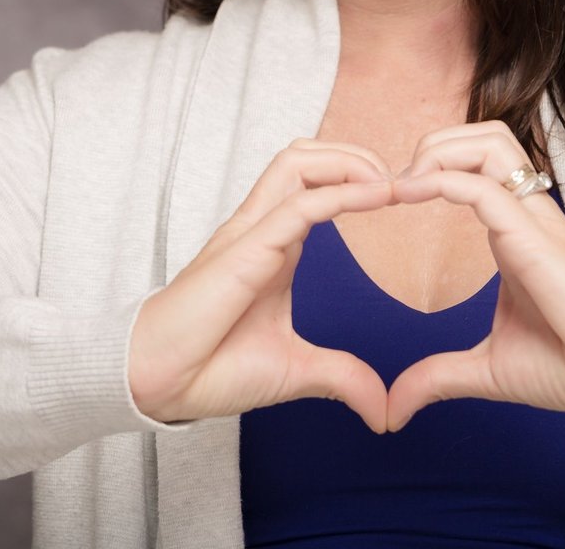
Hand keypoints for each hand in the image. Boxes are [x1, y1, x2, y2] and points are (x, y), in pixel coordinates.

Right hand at [128, 138, 396, 431]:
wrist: (162, 385)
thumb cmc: (213, 368)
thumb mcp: (296, 370)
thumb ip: (343, 378)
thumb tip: (383, 409)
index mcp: (275, 246)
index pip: (314, 183)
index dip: (357, 179)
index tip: (403, 199)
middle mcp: (262, 229)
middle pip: (304, 156)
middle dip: (354, 154)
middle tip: (400, 181)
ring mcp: (250, 234)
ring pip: (296, 162)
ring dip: (348, 161)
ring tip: (387, 182)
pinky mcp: (244, 251)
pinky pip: (296, 205)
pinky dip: (340, 193)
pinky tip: (376, 197)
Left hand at [384, 120, 564, 430]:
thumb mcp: (488, 370)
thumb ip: (438, 378)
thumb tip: (393, 409)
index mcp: (514, 234)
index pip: (478, 167)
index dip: (432, 168)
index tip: (390, 199)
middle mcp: (525, 216)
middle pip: (486, 136)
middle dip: (435, 142)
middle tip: (397, 184)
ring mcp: (534, 223)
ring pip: (492, 143)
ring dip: (442, 150)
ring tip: (406, 185)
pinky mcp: (537, 241)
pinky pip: (489, 189)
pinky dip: (446, 181)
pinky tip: (413, 196)